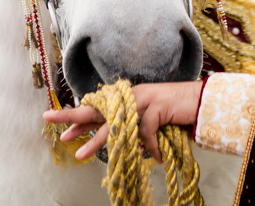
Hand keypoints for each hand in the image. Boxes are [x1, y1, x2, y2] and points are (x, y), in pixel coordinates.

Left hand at [42, 80, 202, 162]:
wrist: (202, 100)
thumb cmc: (177, 112)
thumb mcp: (151, 120)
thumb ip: (134, 127)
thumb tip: (120, 144)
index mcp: (128, 99)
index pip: (99, 109)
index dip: (80, 119)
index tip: (61, 130)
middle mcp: (131, 97)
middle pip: (97, 109)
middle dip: (73, 117)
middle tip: (52, 123)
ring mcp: (144, 99)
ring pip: (114, 123)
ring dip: (98, 142)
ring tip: (81, 155)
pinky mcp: (157, 106)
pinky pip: (145, 132)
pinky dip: (150, 148)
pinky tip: (156, 158)